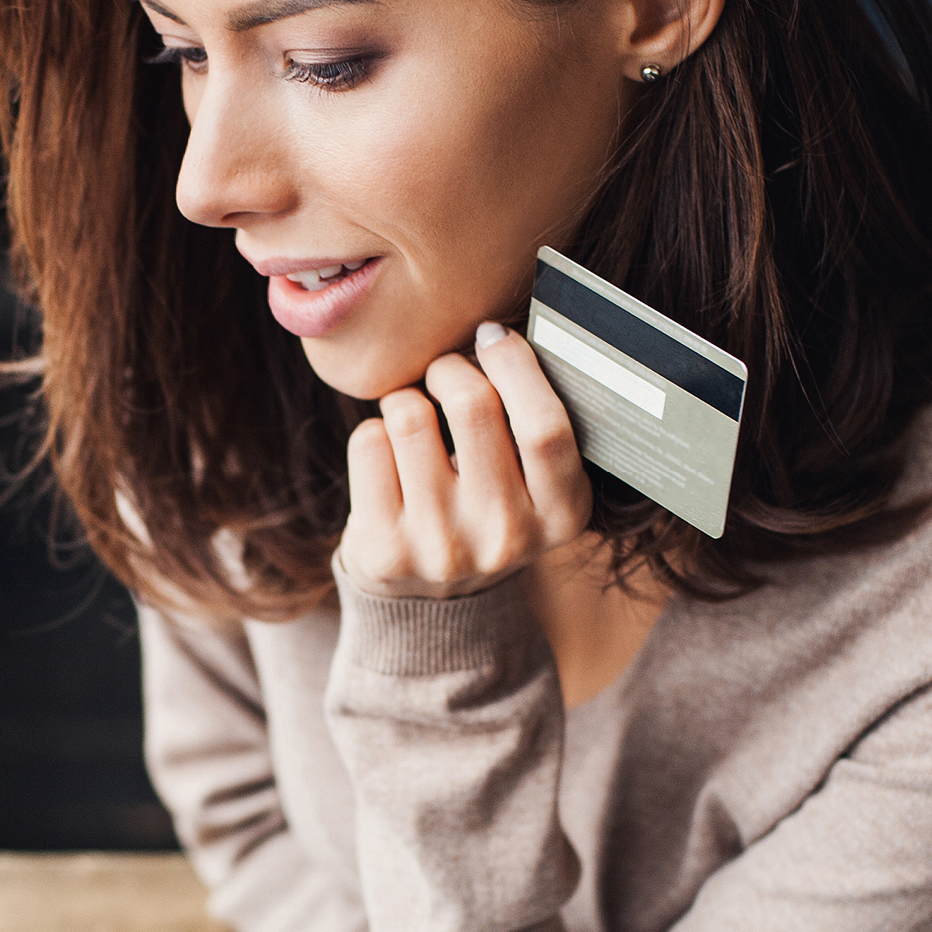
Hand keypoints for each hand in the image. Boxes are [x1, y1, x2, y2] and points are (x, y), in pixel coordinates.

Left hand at [337, 321, 592, 598]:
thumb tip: (499, 331)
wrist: (432, 600)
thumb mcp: (536, 482)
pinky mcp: (385, 551)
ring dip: (406, 398)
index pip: (546, 427)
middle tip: (443, 370)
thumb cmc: (489, 507)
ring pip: (410, 415)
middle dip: (450, 367)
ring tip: (412, 416)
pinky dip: (375, 431)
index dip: (516, 366)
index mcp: (562, 514)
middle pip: (473, 406)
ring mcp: (442, 547)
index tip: (491, 335)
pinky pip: (369, 442)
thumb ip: (534, 419)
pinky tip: (389, 455)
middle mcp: (506, 537)